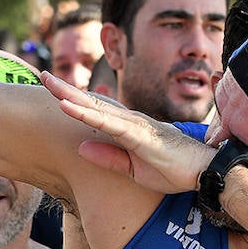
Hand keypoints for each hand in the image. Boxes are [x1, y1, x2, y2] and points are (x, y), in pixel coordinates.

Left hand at [41, 71, 215, 193]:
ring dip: (71, 96)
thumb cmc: (173, 170)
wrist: (205, 173)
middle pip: (93, 102)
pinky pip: (110, 124)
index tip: (52, 90)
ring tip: (49, 84)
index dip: (73, 100)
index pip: (96, 111)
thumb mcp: (134, 170)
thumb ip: (109, 158)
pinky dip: (88, 114)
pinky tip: (70, 107)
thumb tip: (81, 148)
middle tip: (41, 75)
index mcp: (128, 129)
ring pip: (98, 108)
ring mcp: (136, 126)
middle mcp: (131, 121)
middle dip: (65, 89)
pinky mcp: (141, 136)